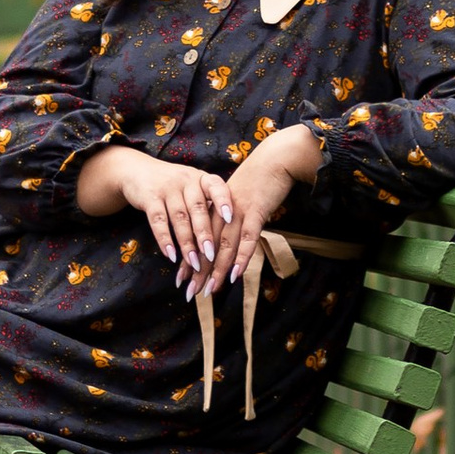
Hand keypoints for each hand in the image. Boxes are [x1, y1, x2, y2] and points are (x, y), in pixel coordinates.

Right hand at [74, 143, 236, 293]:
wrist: (136, 170)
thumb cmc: (173, 186)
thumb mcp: (192, 188)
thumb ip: (206, 206)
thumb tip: (224, 239)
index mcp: (201, 178)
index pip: (216, 187)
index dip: (224, 202)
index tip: (231, 218)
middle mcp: (187, 180)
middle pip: (198, 209)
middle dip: (205, 234)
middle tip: (211, 255)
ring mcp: (167, 188)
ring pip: (180, 218)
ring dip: (187, 243)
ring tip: (193, 263)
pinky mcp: (150, 197)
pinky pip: (158, 220)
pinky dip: (165, 239)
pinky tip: (170, 255)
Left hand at [196, 125, 319, 295]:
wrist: (275, 160)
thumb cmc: (258, 182)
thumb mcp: (237, 201)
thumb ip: (228, 218)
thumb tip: (222, 239)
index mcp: (214, 209)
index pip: (198, 240)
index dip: (190, 260)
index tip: (180, 280)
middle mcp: (221, 212)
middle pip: (207, 246)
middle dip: (198, 272)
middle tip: (189, 293)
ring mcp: (237, 211)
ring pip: (224, 245)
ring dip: (216, 270)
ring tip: (209, 290)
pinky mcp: (255, 211)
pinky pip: (247, 238)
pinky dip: (240, 257)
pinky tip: (235, 275)